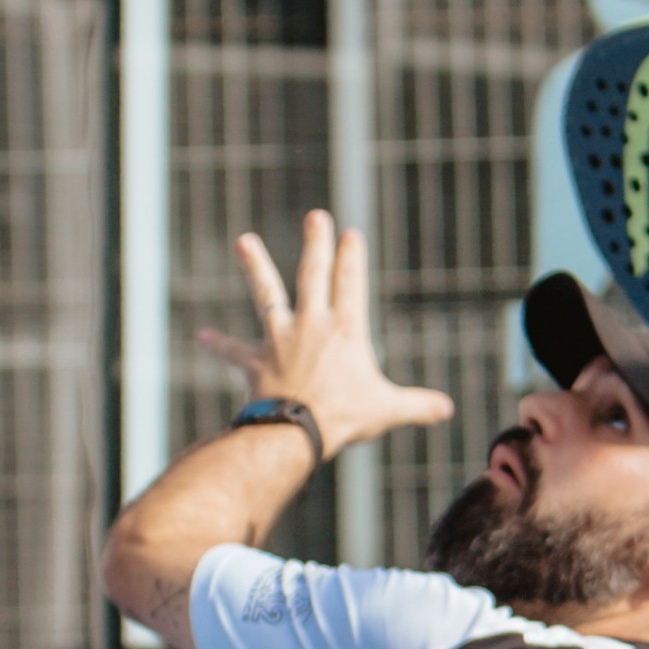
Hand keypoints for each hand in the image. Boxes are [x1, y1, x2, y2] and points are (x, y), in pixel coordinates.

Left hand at [197, 210, 453, 455]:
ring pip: (267, 294)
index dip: (351, 258)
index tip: (350, 234)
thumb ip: (418, 406)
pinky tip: (201, 336)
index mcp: (345, 330)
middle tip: (315, 216)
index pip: (350, 284)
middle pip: (312, 274)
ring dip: (255, 266)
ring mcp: (279, 339)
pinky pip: (233, 351)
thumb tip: (447, 409)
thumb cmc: (343, 419)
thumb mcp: (387, 411)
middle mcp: (311, 324)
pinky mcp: (255, 361)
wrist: (295, 431)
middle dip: (316, 242)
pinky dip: (218, 344)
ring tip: (244, 241)